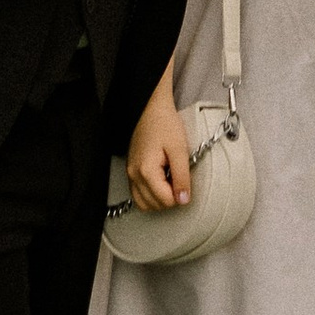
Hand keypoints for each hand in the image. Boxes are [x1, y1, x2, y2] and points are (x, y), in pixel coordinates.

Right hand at [128, 86, 194, 211]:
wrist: (150, 109)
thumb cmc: (165, 124)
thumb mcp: (179, 150)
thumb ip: (182, 177)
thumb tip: (183, 200)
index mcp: (146, 171)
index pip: (165, 201)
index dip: (179, 195)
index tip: (185, 180)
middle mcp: (134, 176)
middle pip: (154, 205)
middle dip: (170, 197)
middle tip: (178, 178)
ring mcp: (130, 174)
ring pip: (144, 203)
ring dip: (159, 199)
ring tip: (169, 180)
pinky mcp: (130, 172)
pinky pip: (138, 194)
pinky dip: (150, 195)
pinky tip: (161, 181)